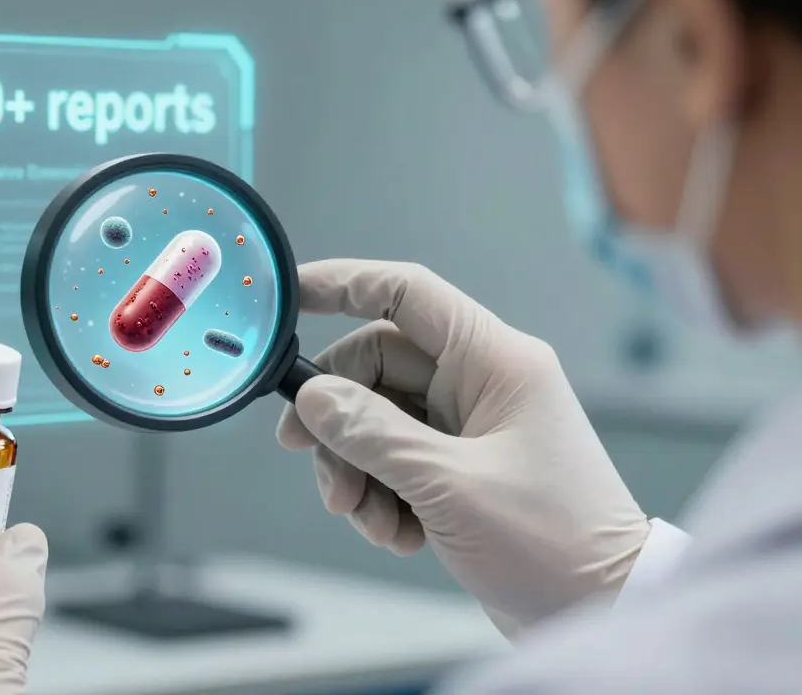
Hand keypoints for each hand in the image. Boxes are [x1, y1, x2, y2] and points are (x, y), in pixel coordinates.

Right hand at [277, 260, 649, 635]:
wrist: (604, 610)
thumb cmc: (555, 544)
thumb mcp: (448, 486)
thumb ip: (372, 435)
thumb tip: (313, 397)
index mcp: (496, 362)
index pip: (406, 294)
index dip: (343, 284)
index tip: (289, 296)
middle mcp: (482, 384)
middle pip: (377, 367)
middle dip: (339, 418)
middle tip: (309, 457)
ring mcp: (471, 426)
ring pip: (378, 420)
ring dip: (356, 468)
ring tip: (364, 517)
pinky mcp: (461, 468)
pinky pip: (394, 460)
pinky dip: (381, 495)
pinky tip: (397, 534)